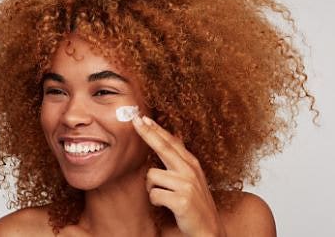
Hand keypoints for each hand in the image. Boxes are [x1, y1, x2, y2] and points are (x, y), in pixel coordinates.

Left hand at [132, 115, 226, 236]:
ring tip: (164, 197)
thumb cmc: (195, 204)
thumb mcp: (191, 179)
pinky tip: (166, 205)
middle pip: (164, 146)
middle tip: (135, 120)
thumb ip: (179, 162)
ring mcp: (187, 184)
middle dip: (148, 132)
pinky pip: (154, 194)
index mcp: (191, 164)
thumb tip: (166, 142)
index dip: (156, 130)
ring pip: (152, 176)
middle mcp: (190, 170)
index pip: (171, 142)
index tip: (144, 119)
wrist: (209, 229)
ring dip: (151, 188)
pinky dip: (155, 201)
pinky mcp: (182, 199)